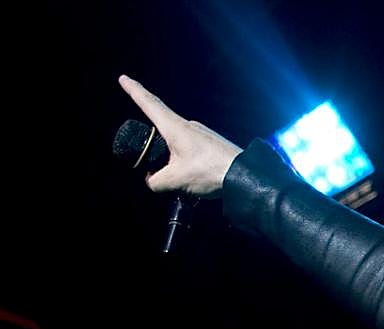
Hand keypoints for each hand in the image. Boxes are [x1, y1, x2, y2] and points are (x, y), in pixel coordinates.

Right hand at [117, 75, 242, 198]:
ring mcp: (202, 133)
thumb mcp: (176, 180)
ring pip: (177, 143)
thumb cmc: (211, 172)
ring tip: (184, 180)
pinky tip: (196, 179)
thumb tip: (151, 181)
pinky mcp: (211, 143)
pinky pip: (191, 150)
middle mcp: (188, 125)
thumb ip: (156, 181)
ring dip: (173, 160)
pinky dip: (186, 163)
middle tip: (156, 164)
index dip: (134, 91)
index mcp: (176, 128)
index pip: (149, 104)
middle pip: (162, 126)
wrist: (246, 176)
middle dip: (154, 143)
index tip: (124, 78)